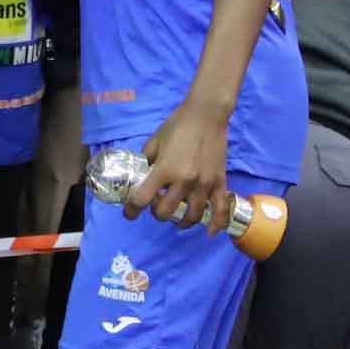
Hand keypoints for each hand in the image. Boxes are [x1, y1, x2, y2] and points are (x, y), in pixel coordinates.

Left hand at [129, 95, 236, 231]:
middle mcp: (183, 181)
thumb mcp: (154, 142)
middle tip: (157, 206)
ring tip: (177, 218)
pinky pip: (220, 209)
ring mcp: (203, 184)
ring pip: (191, 216)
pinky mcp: (219, 182)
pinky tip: (209, 232)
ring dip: (180, 221)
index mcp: (164, 170)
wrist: (206, 115)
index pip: (142, 199)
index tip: (129, 213)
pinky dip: (216, 224)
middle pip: (166, 212)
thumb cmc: (177, 125)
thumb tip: (142, 175)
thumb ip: (147, 161)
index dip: (131, 210)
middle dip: (157, 213)